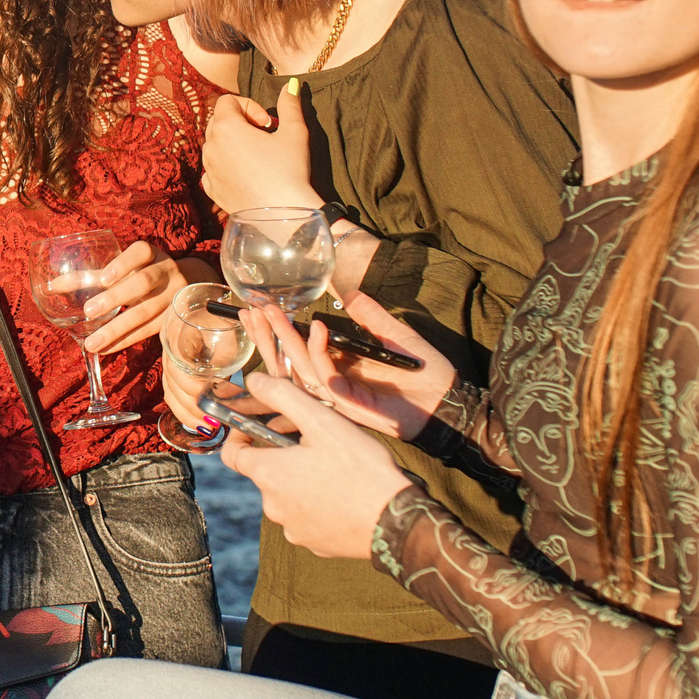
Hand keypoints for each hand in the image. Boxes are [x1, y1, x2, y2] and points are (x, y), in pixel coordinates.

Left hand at [78, 245, 211, 356]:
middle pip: (143, 283)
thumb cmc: (141, 273)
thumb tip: (53, 286)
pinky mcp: (173, 319)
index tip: (104, 278)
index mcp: (150, 254)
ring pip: (146, 312)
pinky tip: (106, 349)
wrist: (186, 285)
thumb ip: (92, 276)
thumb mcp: (124, 269)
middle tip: (89, 311)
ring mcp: (174, 296)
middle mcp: (166, 272)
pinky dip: (126, 340)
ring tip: (91, 343)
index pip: (140, 252)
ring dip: (117, 329)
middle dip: (116, 297)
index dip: (123, 264)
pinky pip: (149, 331)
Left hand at [201, 82, 318, 214]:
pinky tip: (247, 173)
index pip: (227, 101)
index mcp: (226, 128)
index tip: (268, 123)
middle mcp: (210, 147)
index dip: (250, 106)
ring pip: (214, 145)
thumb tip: (291, 84)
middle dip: (240, 122)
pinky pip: (213, 169)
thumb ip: (290, 104)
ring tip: (258, 156)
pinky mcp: (212, 190)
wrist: (284, 216)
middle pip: (218, 121)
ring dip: (233, 144)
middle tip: (265, 137)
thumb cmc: (289, 170)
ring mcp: (209, 170)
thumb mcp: (295, 132)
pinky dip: (226, 165)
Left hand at [218, 370, 413, 559]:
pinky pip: (307, 518)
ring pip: (287, 496)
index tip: (254, 427)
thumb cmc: (360, 468)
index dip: (240, 437)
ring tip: (332, 469)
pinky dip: (317, 505)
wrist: (395, 521)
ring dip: (300, 481)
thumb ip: (283, 396)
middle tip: (312, 443)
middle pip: (265, 473)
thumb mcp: (322, 422)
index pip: (233, 455)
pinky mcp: (314, 544)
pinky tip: (342, 495)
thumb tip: (253, 380)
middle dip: (282, 456)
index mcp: (269, 474)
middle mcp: (272, 505)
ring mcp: (293, 529)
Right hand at [245, 294, 452, 441]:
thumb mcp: (396, 336)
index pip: (300, 350)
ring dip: (285, 340)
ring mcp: (340, 395)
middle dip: (270, 335)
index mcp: (341, 368)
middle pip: (291, 360)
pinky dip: (320, 353)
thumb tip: (350, 294)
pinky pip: (328, 378)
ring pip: (300, 369)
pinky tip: (316, 329)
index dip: (280, 331)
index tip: (261, 308)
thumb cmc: (425, 374)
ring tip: (271, 313)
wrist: (448, 402)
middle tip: (251, 309)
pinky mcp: (351, 404)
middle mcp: (335, 382)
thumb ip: (372, 317)